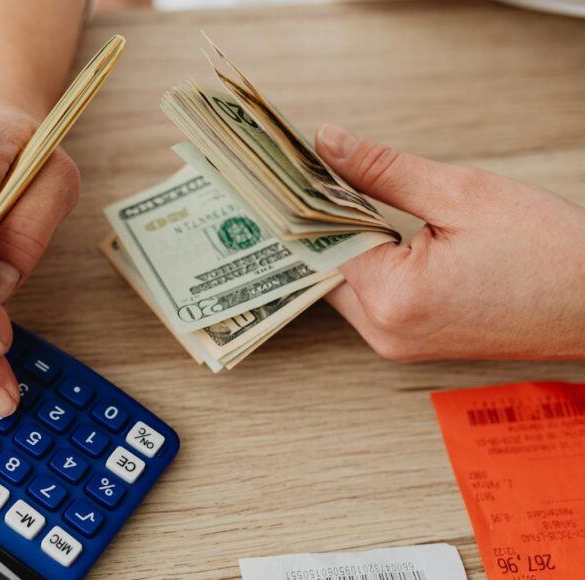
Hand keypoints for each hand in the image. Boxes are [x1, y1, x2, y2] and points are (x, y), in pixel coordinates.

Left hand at [315, 124, 584, 360]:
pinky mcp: (411, 342)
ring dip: (345, 240)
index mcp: (393, 299)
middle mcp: (385, 333)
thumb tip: (327, 144)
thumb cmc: (548, 250)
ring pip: (344, 283)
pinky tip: (375, 226)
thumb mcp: (462, 193)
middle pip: (324, 267)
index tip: (295, 164)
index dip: (308, 198)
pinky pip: (369, 297)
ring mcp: (397, 344)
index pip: (322, 241)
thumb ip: (383, 169)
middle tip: (311, 170)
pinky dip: (368, 262)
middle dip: (322, 219)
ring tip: (345, 191)